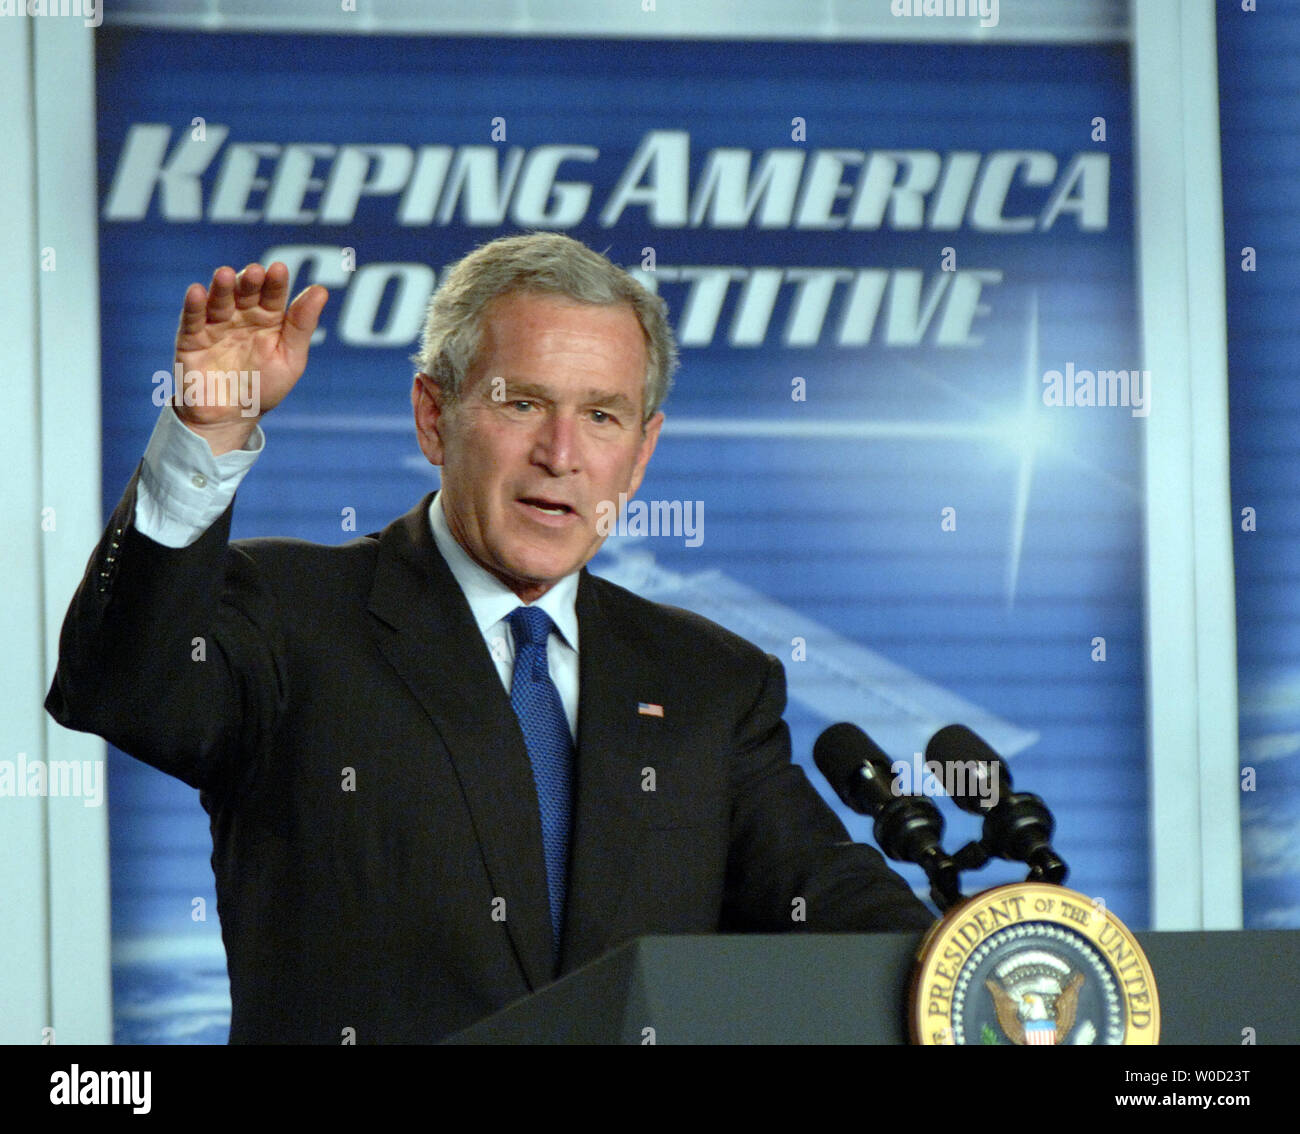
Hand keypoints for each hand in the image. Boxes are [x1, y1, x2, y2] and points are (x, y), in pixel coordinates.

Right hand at [173, 262, 327, 454]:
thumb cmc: (265, 388)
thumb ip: (301, 325)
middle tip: (255, 272)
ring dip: (221, 287)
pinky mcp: (192, 338)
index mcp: (269, 319)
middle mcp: (242, 316)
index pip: (273, 295)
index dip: (275, 283)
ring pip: (219, 301)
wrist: (232, 418)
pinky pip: (192, 319)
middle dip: (249, 282)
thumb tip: (320, 290)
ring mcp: (216, 325)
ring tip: (225, 274)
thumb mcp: (290, 359)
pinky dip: (194, 306)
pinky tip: (197, 292)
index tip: (279, 270)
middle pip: (245, 293)